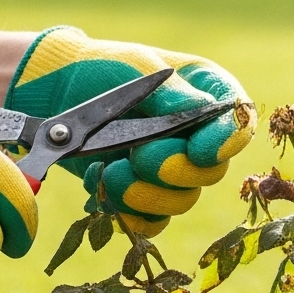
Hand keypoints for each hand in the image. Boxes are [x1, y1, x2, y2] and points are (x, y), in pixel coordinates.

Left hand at [5, 28, 251, 236]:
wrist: (55, 94)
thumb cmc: (101, 70)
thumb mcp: (134, 69)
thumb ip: (169, 94)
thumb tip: (201, 111)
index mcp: (207, 95)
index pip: (238, 125)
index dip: (225, 143)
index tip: (199, 150)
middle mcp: (197, 137)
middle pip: (209, 173)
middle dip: (171, 170)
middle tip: (138, 156)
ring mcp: (171, 171)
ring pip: (179, 202)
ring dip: (142, 193)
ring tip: (108, 171)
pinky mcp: (144, 196)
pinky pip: (149, 223)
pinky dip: (125, 211)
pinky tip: (99, 182)